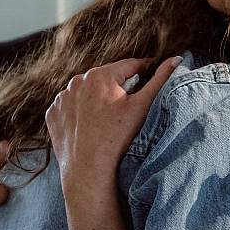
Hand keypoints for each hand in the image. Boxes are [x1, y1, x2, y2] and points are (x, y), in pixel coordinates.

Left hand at [45, 55, 181, 193]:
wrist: (88, 170)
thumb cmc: (117, 138)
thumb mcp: (142, 106)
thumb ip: (160, 79)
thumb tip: (176, 59)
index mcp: (100, 75)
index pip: (129, 65)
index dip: (144, 71)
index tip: (150, 79)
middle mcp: (76, 81)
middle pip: (107, 78)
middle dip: (119, 87)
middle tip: (129, 106)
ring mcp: (62, 98)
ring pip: (87, 91)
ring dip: (98, 98)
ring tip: (108, 118)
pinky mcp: (53, 113)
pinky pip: (71, 106)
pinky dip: (80, 111)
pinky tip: (91, 125)